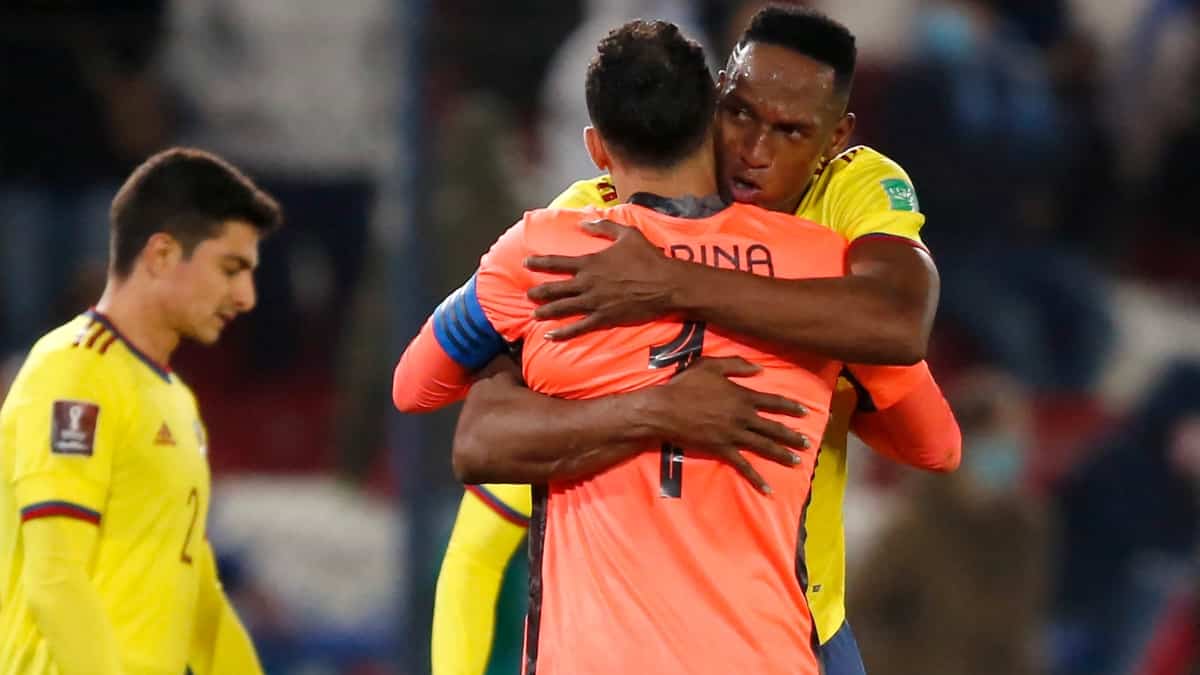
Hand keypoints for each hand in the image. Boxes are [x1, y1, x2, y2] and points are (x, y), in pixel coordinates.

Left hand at [525, 219, 681, 339]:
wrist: (665, 284)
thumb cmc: (648, 257)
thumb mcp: (627, 234)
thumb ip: (603, 226)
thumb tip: (584, 222)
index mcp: (591, 263)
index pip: (558, 263)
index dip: (540, 263)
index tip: (526, 263)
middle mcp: (588, 283)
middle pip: (556, 289)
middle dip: (539, 292)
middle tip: (528, 295)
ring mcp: (595, 302)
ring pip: (563, 309)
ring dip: (546, 311)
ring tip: (534, 314)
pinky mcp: (604, 318)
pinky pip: (579, 328)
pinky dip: (563, 333)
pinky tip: (551, 336)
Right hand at [642, 356, 809, 493]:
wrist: (665, 409)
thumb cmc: (686, 384)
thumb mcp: (711, 365)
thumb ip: (736, 364)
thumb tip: (760, 370)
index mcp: (742, 396)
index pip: (773, 402)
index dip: (790, 407)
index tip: (805, 412)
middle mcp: (743, 417)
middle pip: (774, 428)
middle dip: (792, 436)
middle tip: (807, 443)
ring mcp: (733, 435)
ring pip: (764, 446)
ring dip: (782, 454)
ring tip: (797, 461)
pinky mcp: (722, 449)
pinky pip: (743, 465)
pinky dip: (756, 478)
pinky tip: (768, 488)